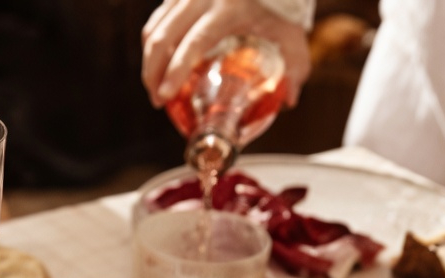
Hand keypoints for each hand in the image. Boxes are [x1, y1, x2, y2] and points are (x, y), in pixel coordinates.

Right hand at [142, 0, 311, 108]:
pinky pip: (156, 21)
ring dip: (149, 62)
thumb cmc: (280, 4)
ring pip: (154, 29)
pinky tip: (159, 65)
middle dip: (153, 73)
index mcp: (228, 7)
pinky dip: (153, 46)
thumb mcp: (291, 32)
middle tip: (158, 101)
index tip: (165, 96)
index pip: (194, 42)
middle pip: (163, 37)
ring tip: (156, 88)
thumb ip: (295, 65)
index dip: (175, 71)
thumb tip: (289, 99)